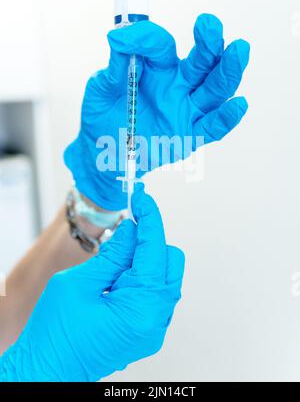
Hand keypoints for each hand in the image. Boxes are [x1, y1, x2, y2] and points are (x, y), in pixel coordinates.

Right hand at [0, 189, 183, 381]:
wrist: (46, 370)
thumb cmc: (55, 333)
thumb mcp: (79, 283)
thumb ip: (112, 254)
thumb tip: (132, 229)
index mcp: (142, 308)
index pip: (155, 249)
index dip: (149, 218)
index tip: (143, 198)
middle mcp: (156, 320)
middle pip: (169, 261)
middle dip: (147, 243)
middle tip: (120, 238)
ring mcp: (153, 328)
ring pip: (163, 277)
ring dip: (142, 261)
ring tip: (110, 268)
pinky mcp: (145, 330)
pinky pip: (154, 293)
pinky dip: (139, 278)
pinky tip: (114, 281)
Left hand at [64, 14, 249, 209]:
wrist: (102, 150)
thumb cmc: (103, 114)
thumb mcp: (101, 87)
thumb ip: (115, 65)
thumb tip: (118, 36)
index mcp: (156, 67)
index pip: (163, 46)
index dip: (148, 39)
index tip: (122, 38)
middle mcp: (177, 85)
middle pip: (201, 62)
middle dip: (209, 43)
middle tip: (210, 26)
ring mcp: (186, 110)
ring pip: (214, 89)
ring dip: (227, 71)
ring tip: (238, 50)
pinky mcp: (189, 136)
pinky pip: (212, 127)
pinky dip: (226, 117)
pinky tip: (238, 104)